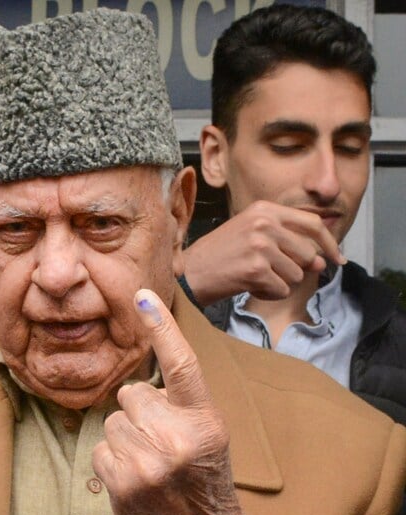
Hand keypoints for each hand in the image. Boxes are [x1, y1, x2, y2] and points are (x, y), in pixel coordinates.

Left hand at [92, 289, 260, 514]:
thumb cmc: (203, 493)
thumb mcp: (205, 445)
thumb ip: (177, 412)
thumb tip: (135, 388)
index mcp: (206, 423)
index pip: (182, 366)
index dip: (162, 329)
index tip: (144, 297)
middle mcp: (177, 438)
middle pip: (131, 395)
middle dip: (139, 414)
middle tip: (163, 449)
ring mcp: (146, 462)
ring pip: (112, 422)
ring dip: (125, 441)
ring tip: (152, 471)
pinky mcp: (120, 482)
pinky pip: (99, 450)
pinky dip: (111, 465)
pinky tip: (135, 487)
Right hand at [181, 200, 343, 304]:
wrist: (188, 273)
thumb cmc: (219, 256)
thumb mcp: (252, 234)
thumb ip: (289, 242)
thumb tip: (323, 261)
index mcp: (264, 209)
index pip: (313, 223)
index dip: (329, 243)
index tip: (337, 258)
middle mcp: (264, 223)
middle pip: (308, 253)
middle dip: (297, 269)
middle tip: (274, 273)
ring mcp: (260, 245)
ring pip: (297, 274)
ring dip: (280, 282)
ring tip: (255, 277)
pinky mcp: (256, 269)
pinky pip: (282, 289)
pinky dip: (269, 293)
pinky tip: (249, 286)